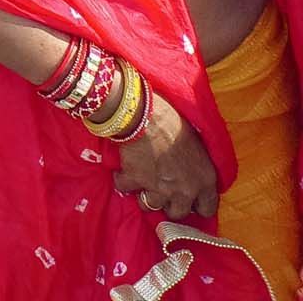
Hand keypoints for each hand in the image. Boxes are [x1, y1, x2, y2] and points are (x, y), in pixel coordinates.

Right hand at [111, 92, 220, 220]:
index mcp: (205, 180)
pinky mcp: (135, 181)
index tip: (189, 199)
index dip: (197, 205)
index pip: (207, 209)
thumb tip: (189, 172)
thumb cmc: (176, 123)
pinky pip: (125, 188)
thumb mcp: (197, 146)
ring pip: (150, 206)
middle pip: (178, 213)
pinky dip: (122, 180)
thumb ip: (196, 167)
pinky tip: (123, 170)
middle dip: (170, 204)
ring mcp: (159, 189)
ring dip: (145, 195)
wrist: (147, 116)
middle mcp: (184, 190)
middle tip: (163, 191)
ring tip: (142, 182)